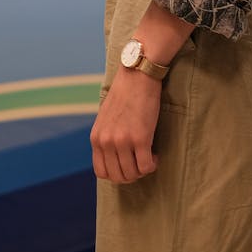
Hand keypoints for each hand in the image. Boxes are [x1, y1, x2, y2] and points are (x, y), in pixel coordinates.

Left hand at [91, 65, 162, 183]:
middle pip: (117, 176)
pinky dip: (152, 165)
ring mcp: (122, 141)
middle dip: (131, 175)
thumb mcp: (106, 117)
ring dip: (142, 170)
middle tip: (140, 164)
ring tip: (149, 157)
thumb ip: (106, 136)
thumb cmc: (124, 93)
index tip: (127, 166)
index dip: (116, 174)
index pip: (101, 172)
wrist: (137, 75)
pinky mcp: (140, 138)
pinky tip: (155, 155)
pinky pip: (146, 166)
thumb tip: (113, 157)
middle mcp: (106, 142)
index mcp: (96, 137)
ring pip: (132, 174)